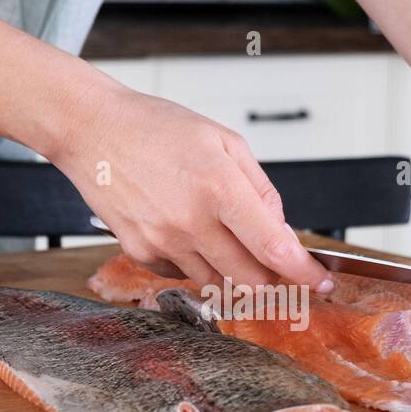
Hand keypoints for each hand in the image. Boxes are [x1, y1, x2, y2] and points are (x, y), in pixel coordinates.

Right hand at [51, 75, 331, 291]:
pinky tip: (188, 231)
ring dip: (233, 271)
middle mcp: (191, 222)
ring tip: (220, 233)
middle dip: (271, 277)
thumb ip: (261, 189)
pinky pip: (183, 275)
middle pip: (250, 280)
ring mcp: (163, 242)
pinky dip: (197, 263)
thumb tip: (280, 230)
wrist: (91, 129)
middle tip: (274, 261)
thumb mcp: (224, 141)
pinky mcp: (140, 252)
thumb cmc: (155, 128)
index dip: (303, 272)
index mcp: (219, 188)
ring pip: (218, 283)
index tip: (319, 281)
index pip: (274, 249)